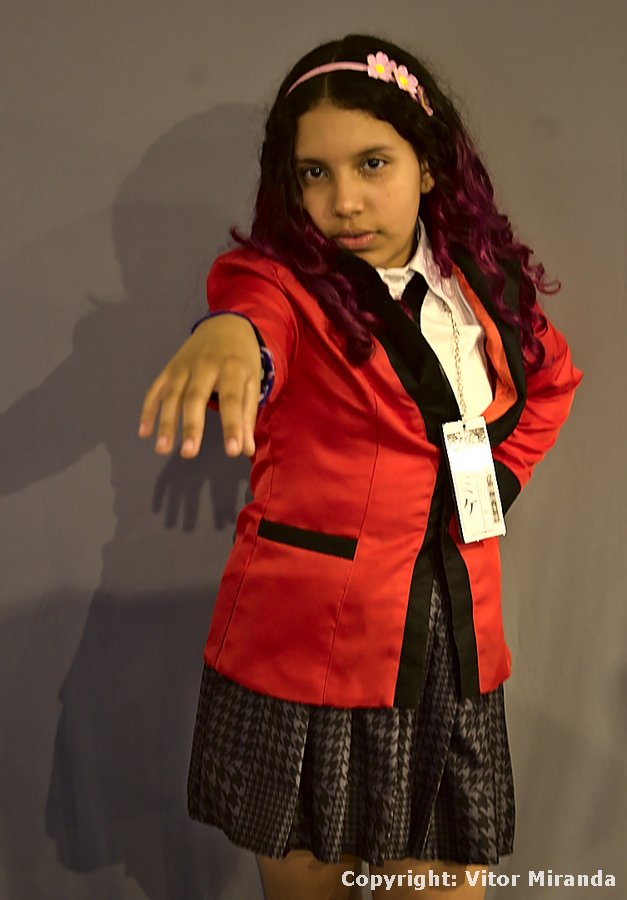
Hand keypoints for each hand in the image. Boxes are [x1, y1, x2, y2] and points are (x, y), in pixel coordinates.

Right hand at [138, 314, 261, 457]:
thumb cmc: (241, 360)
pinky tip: (144, 432)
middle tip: (188, 454)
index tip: (233, 451)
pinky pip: (156, 389)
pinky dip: (148, 410)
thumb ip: (248, 415)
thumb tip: (246, 450)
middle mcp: (205, 365)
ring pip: (171, 395)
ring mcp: (183, 366)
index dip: (232, 425)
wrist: (224, 326)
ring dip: (165, 423)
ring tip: (162, 449)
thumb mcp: (252, 382)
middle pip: (195, 397)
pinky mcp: (169, 368)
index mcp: (232, 368)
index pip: (232, 400)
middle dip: (191, 426)